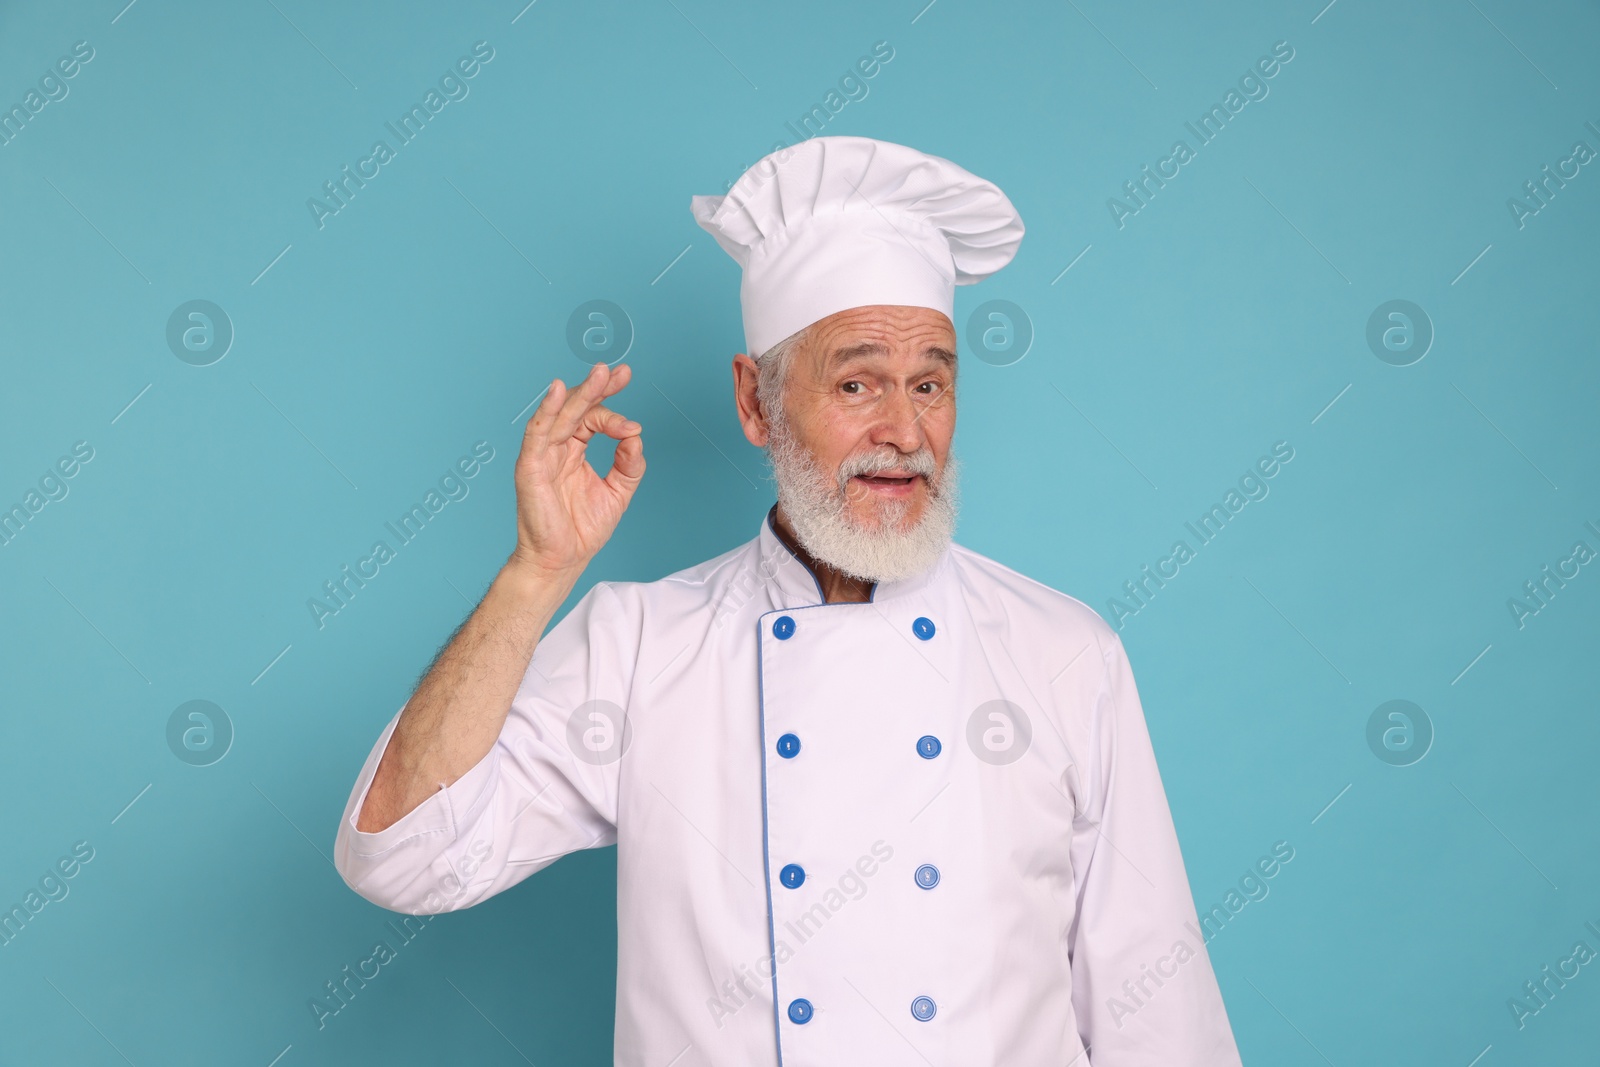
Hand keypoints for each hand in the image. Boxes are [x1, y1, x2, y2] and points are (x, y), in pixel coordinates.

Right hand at [508, 361, 643, 576]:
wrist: (562, 561)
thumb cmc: (582, 530)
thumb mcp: (618, 492)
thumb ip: (629, 464)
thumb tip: (636, 435)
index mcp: (574, 450)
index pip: (593, 418)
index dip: (614, 413)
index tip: (634, 426)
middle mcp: (557, 448)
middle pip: (578, 409)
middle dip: (599, 388)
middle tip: (620, 372)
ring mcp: (542, 455)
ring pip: (561, 415)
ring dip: (581, 393)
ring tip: (601, 374)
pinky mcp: (530, 467)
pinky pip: (537, 433)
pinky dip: (547, 411)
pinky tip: (559, 391)